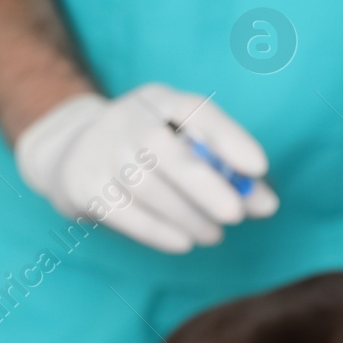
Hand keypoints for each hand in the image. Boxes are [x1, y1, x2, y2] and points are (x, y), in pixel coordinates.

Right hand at [15, 83, 277, 252]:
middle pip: (161, 147)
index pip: (195, 111)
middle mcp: (126, 118)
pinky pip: (121, 210)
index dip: (228, 138)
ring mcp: (99, 150)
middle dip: (204, 184)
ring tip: (214, 235)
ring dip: (186, 215)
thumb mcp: (186, 148)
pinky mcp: (82, 184)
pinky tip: (184, 242)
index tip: (259, 168)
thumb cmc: (151, 154)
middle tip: (236, 215)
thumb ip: (229, 174)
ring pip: (144, 184)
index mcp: (160, 101)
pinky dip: (157, 231)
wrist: (74, 156)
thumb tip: (267, 204)